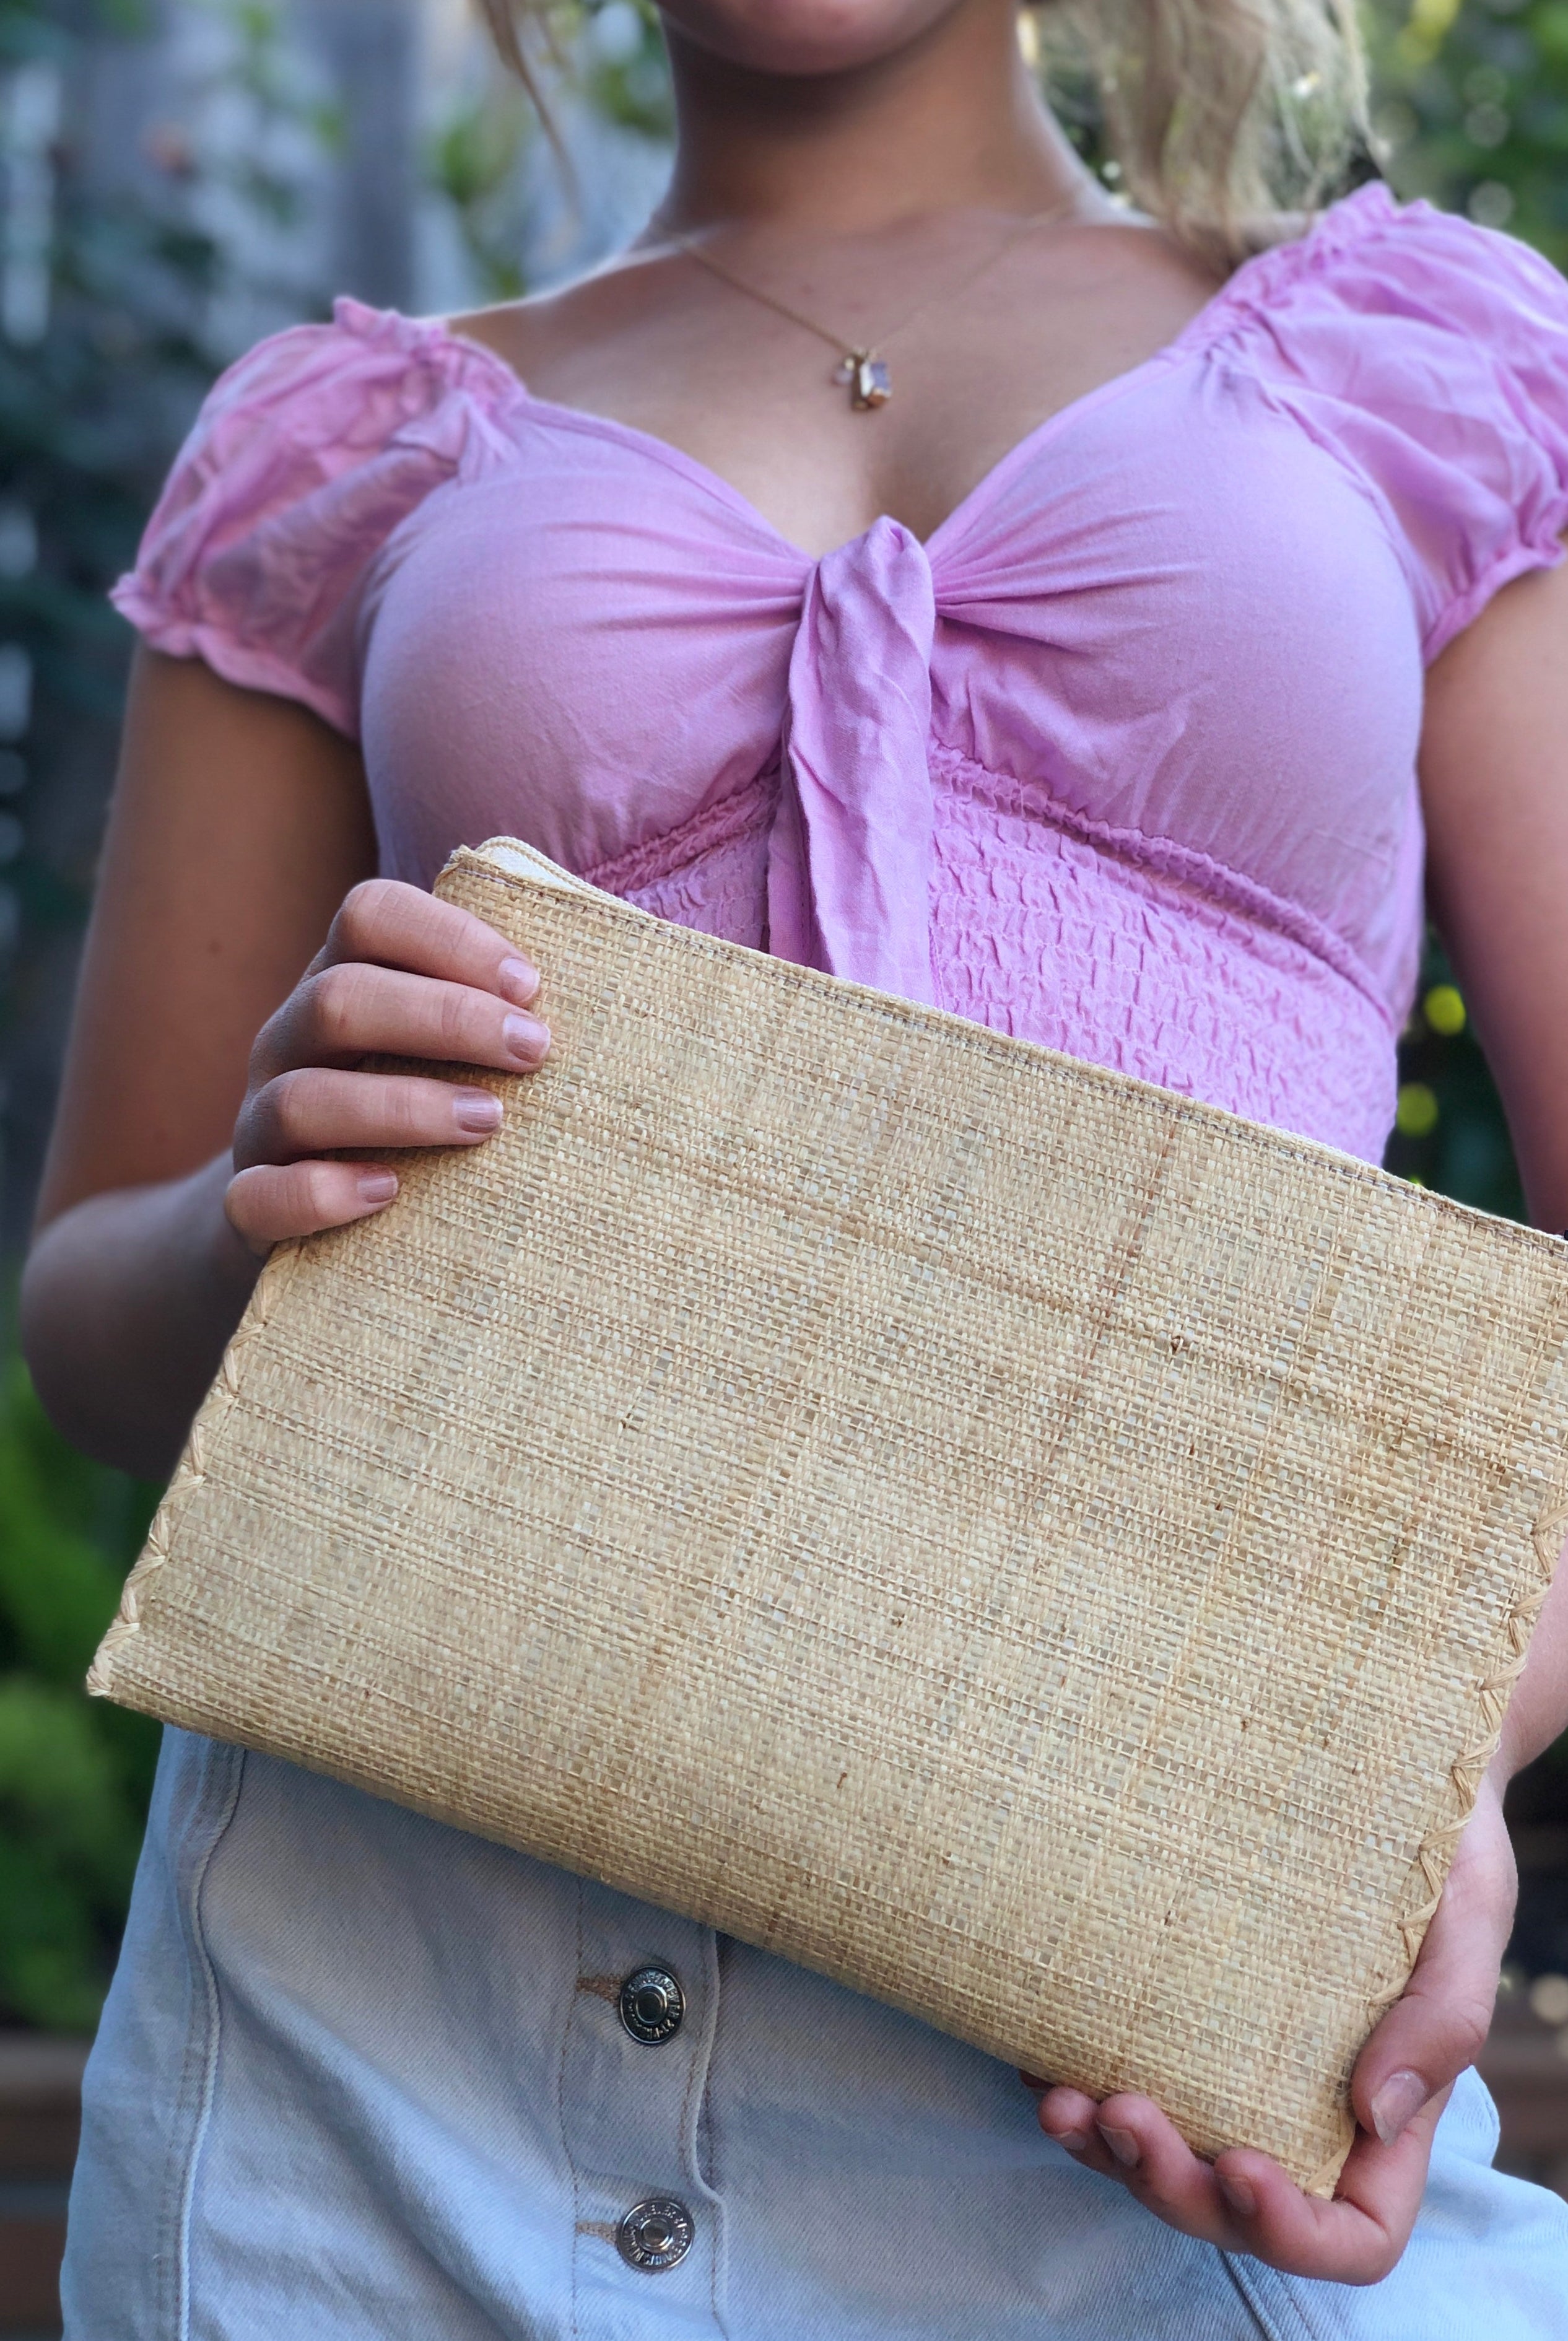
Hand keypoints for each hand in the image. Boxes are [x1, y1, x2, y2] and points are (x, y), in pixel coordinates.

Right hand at [226, 878, 547, 1252]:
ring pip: (303, 1098)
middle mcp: (289, 1043)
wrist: (295, 1217)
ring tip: (488, 1122)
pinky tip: (390, 1194)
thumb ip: (495, 1015)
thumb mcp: (438, 1054)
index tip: (531, 986)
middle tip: (534, 1052)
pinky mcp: (246, 1207)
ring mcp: (260, 1125)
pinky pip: (258, 1197)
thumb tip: (622, 980)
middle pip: (340, 997)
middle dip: (446, 1017)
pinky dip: (322, 1193)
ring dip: (403, 1105)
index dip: (450, 937)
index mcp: (339, 985)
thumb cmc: (409, 1118)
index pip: (369, 915)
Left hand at [1029, 1773, 1517, 2282]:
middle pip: (1231, 2207)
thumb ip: (1442, 2021)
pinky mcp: (1173, 2010)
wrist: (1375, 1759)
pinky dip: (1074, 2088)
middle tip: (1118, 2113)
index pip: (1351, 2233)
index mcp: (1382, 2115)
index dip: (1292, 2232)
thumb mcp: (1467, 1918)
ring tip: (1058, 2102)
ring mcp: (1230, 2066)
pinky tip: (1038, 2056)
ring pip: (1164, 2160)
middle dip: (1169, 2185)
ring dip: (1105, 2152)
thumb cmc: (1442, 1843)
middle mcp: (1301, 2109)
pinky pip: (1120, 2081)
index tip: (1243, 2166)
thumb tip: (1371, 2115)